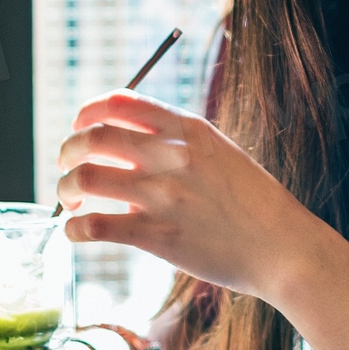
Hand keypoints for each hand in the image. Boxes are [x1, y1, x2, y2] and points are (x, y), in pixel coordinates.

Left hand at [56, 90, 315, 299]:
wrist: (283, 247)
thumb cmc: (253, 202)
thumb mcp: (219, 151)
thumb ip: (176, 142)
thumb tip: (127, 143)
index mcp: (187, 128)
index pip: (120, 102)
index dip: (88, 112)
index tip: (80, 127)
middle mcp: (171, 155)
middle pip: (93, 137)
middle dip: (68, 150)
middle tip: (66, 165)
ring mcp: (163, 195)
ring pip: (86, 178)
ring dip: (66, 188)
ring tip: (72, 201)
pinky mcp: (158, 236)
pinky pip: (96, 227)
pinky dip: (74, 229)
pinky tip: (75, 233)